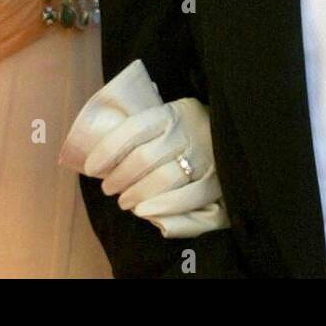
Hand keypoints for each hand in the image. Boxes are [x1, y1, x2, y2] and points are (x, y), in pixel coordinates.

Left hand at [84, 97, 223, 218]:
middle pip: (143, 159)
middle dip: (118, 177)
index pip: (132, 129)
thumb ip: (146, 126)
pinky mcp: (216, 179)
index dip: (107, 150)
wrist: (235, 128)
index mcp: (170, 113)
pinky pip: (188, 197)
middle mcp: (186, 132)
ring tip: (124, 201)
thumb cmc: (189, 126)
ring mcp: (203, 155)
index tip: (91, 167)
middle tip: (108, 188)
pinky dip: (163, 207)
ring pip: (162, 179)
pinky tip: (145, 212)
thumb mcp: (170, 114)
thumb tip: (103, 148)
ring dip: (136, 194)